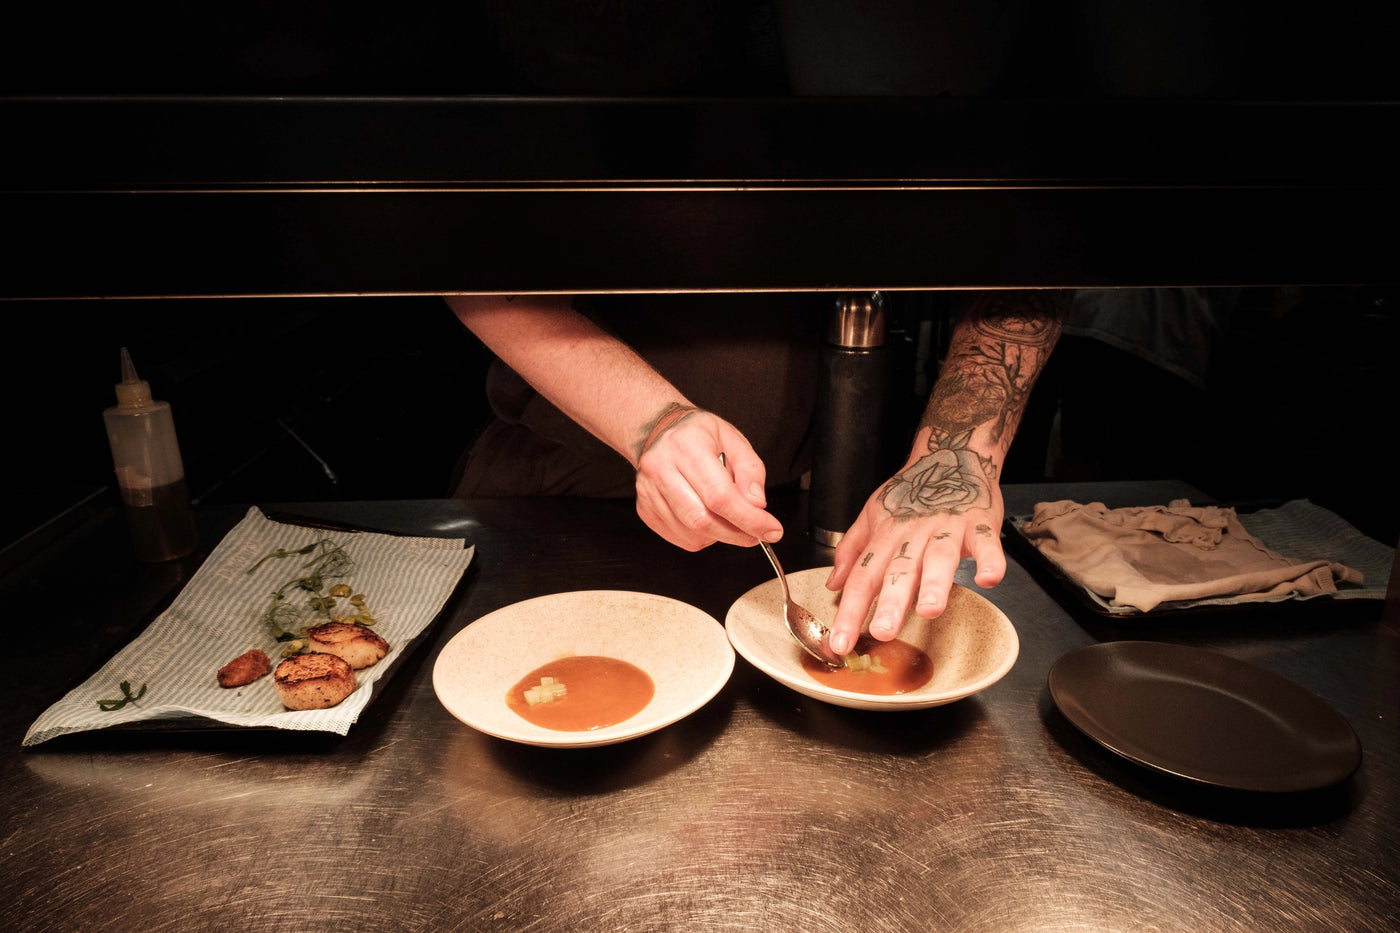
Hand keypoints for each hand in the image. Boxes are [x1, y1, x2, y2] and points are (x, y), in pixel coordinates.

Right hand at [634, 409, 782, 551]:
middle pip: (703, 519)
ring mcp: (648, 492)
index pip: (720, 495)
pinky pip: (680, 538)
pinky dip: (702, 537)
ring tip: (730, 519)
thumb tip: (756, 505)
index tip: (771, 530)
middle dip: (737, 534)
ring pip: (692, 533)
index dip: (748, 519)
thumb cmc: (698, 434)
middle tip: (756, 534)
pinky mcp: (645, 510)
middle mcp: (661, 468)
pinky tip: (709, 519)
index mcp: (686, 446)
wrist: (658, 430)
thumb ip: (750, 470)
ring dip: (720, 536)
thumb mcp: (733, 439)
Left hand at [823, 436, 1006, 655]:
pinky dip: (990, 559)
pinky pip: (986, 542)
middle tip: (882, 632)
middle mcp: (913, 534)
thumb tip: (833, 584)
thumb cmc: (912, 491)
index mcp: (885, 536)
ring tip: (930, 610)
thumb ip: (852, 551)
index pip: (862, 578)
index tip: (840, 644)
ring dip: (935, 583)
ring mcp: (947, 528)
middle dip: (890, 603)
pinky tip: (988, 578)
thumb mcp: (872, 515)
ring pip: (939, 557)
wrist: (951, 455)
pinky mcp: (979, 523)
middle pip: (899, 571)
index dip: (849, 612)